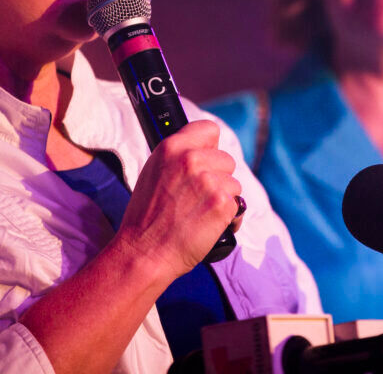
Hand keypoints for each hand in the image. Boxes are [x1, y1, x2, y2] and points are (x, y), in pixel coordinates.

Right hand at [116, 120, 240, 280]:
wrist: (144, 252)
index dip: (211, 147)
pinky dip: (229, 218)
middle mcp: (190, 159)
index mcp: (171, 147)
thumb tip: (203, 151)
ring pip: (234, 184)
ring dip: (223, 199)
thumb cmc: (146, 218)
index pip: (209, 130)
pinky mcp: (221, 204)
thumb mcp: (153, 172)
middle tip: (199, 198)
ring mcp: (208, 181)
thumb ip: (177, 158)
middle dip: (218, 178)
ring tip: (201, 214)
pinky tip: (211, 226)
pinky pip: (237, 206)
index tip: (207, 161)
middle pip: (226, 159)